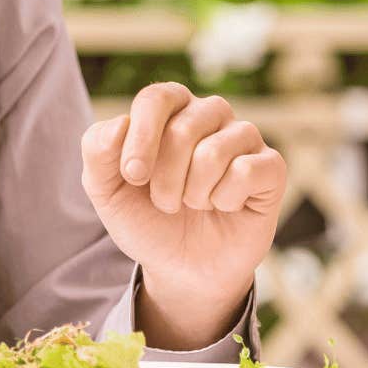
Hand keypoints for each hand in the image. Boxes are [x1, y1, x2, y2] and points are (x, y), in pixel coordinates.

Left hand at [81, 83, 286, 346]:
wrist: (183, 269)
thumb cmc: (147, 220)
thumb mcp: (106, 192)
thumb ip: (97, 152)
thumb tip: (120, 123)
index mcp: (171, 110)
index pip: (156, 98)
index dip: (142, 136)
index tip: (133, 177)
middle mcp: (209, 114)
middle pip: (183, 128)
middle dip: (165, 179)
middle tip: (166, 203)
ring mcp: (243, 137)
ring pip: (214, 152)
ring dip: (194, 193)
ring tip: (194, 204)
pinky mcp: (270, 166)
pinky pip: (246, 171)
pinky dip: (225, 199)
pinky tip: (225, 206)